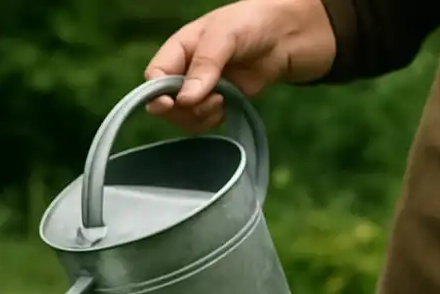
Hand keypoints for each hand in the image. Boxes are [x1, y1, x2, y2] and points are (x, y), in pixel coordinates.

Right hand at [144, 0, 336, 131]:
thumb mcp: (226, 36)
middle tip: (211, 99)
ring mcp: (198, 90)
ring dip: (200, 116)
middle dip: (183, 109)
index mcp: (179, 49)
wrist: (285, 38)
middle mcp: (183, 71)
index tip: (170, 102)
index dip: (156, 94)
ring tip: (222, 99)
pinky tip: (226, 106)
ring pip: (182, 118)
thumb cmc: (252, 24)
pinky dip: (212, 121)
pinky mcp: (214, 104)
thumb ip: (205, 65)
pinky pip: (201, 124)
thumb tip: (184, 99)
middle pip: (164, 104)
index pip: (154, 77)